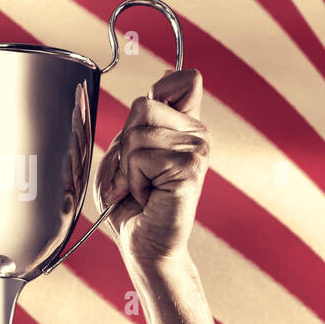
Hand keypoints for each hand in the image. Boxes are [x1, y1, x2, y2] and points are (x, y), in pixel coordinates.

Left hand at [95, 68, 209, 265]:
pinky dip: (132, 180)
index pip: (186, 78)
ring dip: (126, 166)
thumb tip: (161, 82)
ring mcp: (199, 149)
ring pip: (138, 133)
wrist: (142, 245)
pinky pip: (141, 157)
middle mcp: (199, 133)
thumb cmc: (130, 202)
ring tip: (141, 187)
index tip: (146, 127)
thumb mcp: (126, 151)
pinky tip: (147, 196)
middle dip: (125, 142)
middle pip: (144, 104)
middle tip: (136, 173)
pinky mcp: (191, 168)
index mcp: (186, 124)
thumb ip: (141, 119)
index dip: (158, 92)